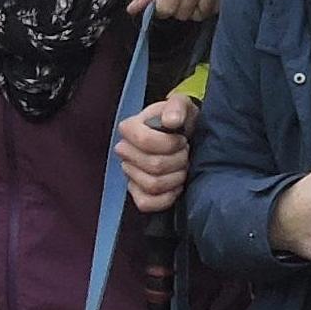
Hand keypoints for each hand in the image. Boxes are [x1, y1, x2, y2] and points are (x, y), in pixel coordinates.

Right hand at [114, 94, 194, 215]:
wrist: (182, 138)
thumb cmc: (180, 121)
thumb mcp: (182, 106)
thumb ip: (177, 107)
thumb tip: (171, 121)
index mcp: (130, 128)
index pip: (145, 141)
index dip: (169, 143)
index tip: (182, 139)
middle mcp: (125, 152)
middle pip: (154, 165)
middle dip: (179, 160)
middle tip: (186, 153)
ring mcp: (129, 174)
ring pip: (153, 185)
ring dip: (176, 177)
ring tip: (182, 167)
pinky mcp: (137, 193)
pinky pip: (146, 204)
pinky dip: (166, 197)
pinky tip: (176, 186)